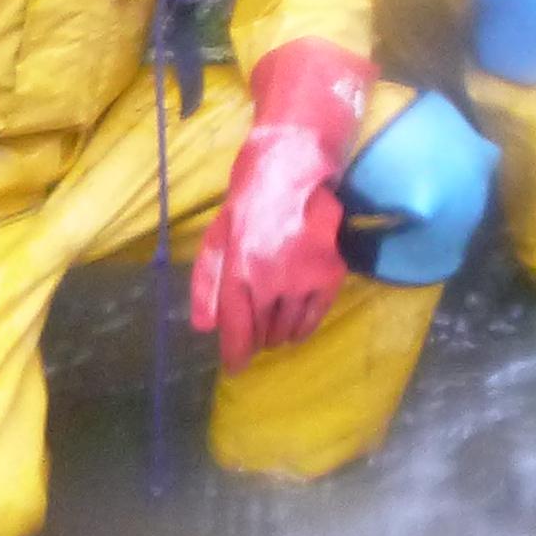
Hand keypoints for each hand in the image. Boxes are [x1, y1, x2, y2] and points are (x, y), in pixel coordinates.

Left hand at [188, 38, 373, 370]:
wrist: (295, 168)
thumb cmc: (248, 200)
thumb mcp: (215, 236)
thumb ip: (206, 283)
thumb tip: (205, 327)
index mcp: (238, 270)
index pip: (236, 329)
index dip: (235, 354)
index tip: (235, 367)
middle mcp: (271, 280)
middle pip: (262, 332)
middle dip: (255, 339)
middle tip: (253, 335)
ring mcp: (304, 278)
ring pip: (289, 328)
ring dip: (278, 334)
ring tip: (273, 328)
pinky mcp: (330, 273)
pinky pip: (315, 316)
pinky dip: (303, 326)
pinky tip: (295, 323)